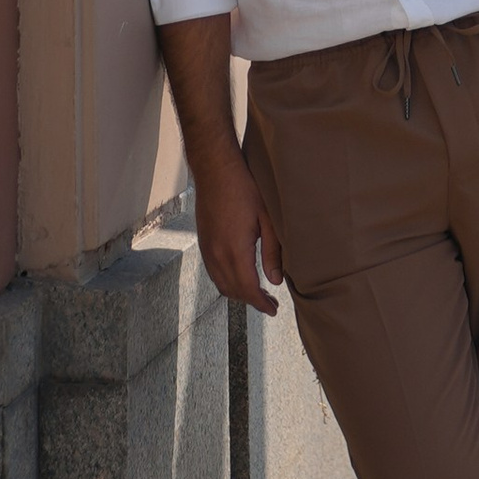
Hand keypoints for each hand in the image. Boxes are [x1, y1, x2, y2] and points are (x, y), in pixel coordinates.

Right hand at [194, 148, 283, 314]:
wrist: (215, 168)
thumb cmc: (244, 187)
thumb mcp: (267, 218)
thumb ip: (272, 252)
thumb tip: (275, 280)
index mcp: (235, 250)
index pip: (248, 289)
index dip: (261, 304)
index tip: (273, 310)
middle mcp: (217, 254)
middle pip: (233, 291)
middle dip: (252, 301)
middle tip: (270, 303)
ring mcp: (206, 249)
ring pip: (221, 284)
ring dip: (238, 293)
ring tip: (257, 293)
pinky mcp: (203, 242)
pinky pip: (213, 273)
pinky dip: (227, 282)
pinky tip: (239, 277)